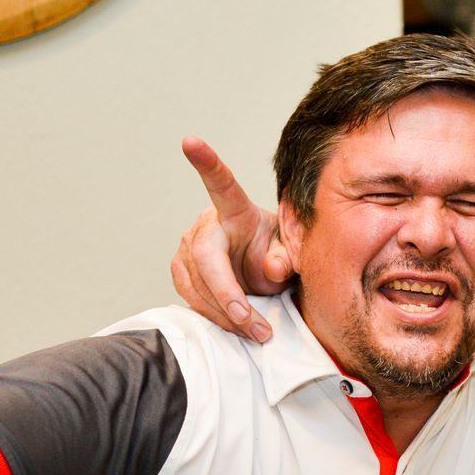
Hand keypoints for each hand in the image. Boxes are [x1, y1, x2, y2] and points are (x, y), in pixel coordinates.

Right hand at [169, 138, 291, 342]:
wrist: (264, 268)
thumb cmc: (277, 252)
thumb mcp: (291, 253)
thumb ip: (286, 257)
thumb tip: (275, 267)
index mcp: (236, 210)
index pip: (221, 183)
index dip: (206, 163)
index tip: (190, 141)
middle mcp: (206, 225)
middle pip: (206, 259)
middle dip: (228, 294)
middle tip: (254, 324)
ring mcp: (189, 249)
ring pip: (198, 286)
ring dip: (226, 315)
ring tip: (258, 333)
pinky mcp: (183, 272)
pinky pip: (193, 299)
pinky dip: (216, 318)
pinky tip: (239, 328)